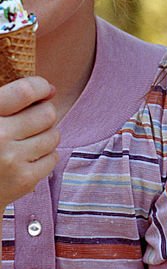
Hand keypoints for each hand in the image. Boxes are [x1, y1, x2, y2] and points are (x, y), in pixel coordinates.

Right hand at [0, 77, 59, 208]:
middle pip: (47, 113)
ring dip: (46, 137)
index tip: (44, 91)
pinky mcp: (23, 180)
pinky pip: (53, 158)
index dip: (41, 88)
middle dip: (44, 115)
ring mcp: (12, 159)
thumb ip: (10, 99)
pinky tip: (28, 159)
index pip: (26, 91)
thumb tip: (51, 90)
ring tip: (28, 142)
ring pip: (53, 135)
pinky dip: (45, 157)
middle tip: (31, 124)